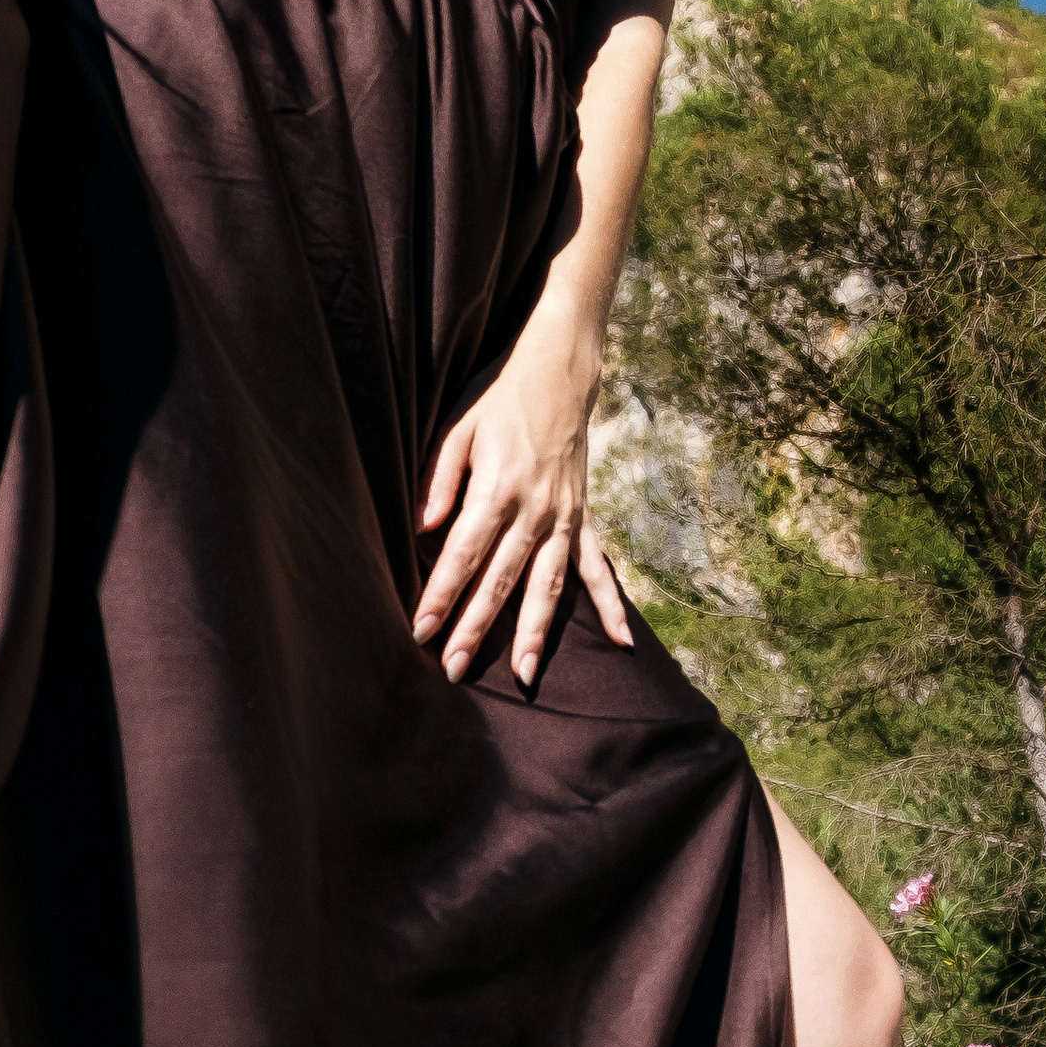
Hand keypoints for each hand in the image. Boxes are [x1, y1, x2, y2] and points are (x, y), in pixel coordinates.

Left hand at [413, 318, 633, 689]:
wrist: (558, 371)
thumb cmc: (499, 398)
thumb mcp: (457, 428)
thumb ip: (440, 480)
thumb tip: (423, 528)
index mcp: (497, 488)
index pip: (462, 553)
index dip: (441, 594)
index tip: (422, 631)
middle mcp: (534, 510)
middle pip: (501, 581)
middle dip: (476, 628)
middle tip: (455, 669)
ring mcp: (564, 517)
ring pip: (548, 586)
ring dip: (536, 633)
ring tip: (525, 675)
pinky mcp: (583, 516)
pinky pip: (596, 567)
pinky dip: (610, 605)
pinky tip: (623, 642)